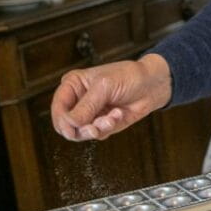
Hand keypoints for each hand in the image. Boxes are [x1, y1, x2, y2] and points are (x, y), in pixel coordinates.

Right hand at [51, 54, 171, 140]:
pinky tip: (118, 114)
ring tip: (112, 118)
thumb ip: (86, 106)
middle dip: (81, 128)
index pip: (58, 107)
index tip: (73, 126)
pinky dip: (108, 127)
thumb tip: (70, 123)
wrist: (152, 85)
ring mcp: (91, 114)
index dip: (63, 120)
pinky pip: (99, 134)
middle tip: (94, 128)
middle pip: (67, 125)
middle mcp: (78, 101)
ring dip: (98, 128)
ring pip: (82, 132)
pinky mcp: (103, 124)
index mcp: (72, 85)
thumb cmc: (128, 77)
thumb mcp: (104, 87)